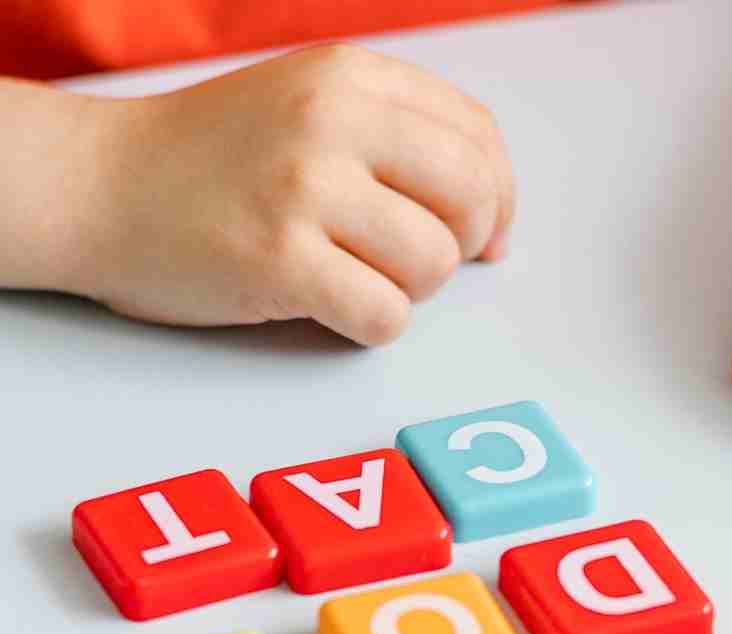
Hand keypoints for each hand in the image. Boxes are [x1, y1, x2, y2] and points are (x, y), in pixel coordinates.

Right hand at [78, 45, 513, 344]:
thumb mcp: (310, 107)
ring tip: (354, 275)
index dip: (496, 200)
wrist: (101, 185)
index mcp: (350, 76)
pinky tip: (332, 306)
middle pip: (470, 198)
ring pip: (432, 264)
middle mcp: (333, 119)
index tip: (482, 235)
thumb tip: (493, 220)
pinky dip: (372, 326)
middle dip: (463, 246)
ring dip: (407, 289)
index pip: (478, 137)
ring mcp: (304, 187)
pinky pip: (384, 316)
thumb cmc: (214, 160)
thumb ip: (398, 138)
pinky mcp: (281, 259)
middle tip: (418, 261)